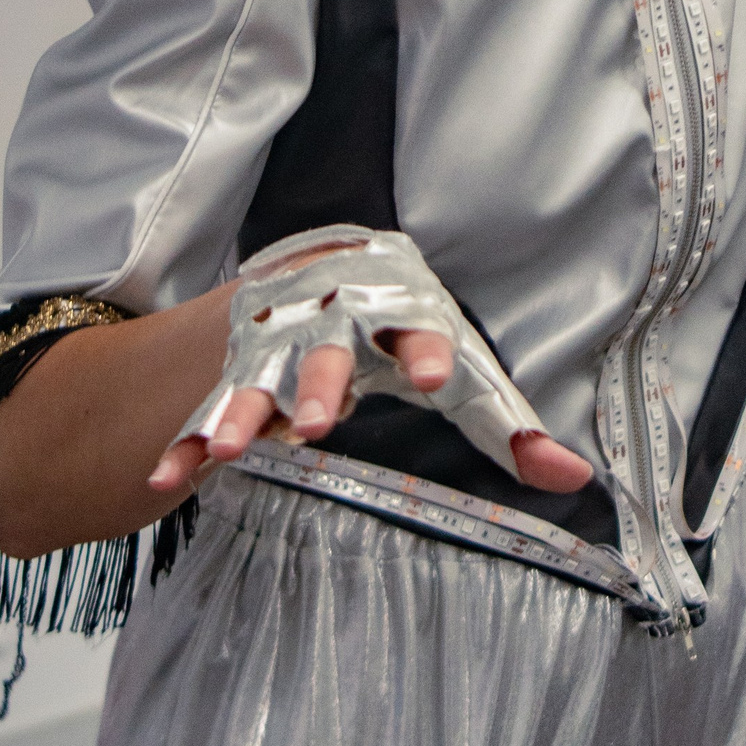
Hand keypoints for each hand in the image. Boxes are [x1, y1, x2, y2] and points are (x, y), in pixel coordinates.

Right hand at [147, 230, 593, 497]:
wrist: (326, 265)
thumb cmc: (409, 333)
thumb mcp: (464, 375)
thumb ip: (513, 428)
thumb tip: (577, 479)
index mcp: (400, 309)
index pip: (419, 327)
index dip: (424, 350)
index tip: (432, 375)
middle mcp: (334, 317)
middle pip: (329, 351)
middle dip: (320, 384)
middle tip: (318, 424)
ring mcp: (278, 344)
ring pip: (258, 378)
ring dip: (242, 412)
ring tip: (230, 453)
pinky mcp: (234, 371)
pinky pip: (206, 411)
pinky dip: (186, 444)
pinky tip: (168, 479)